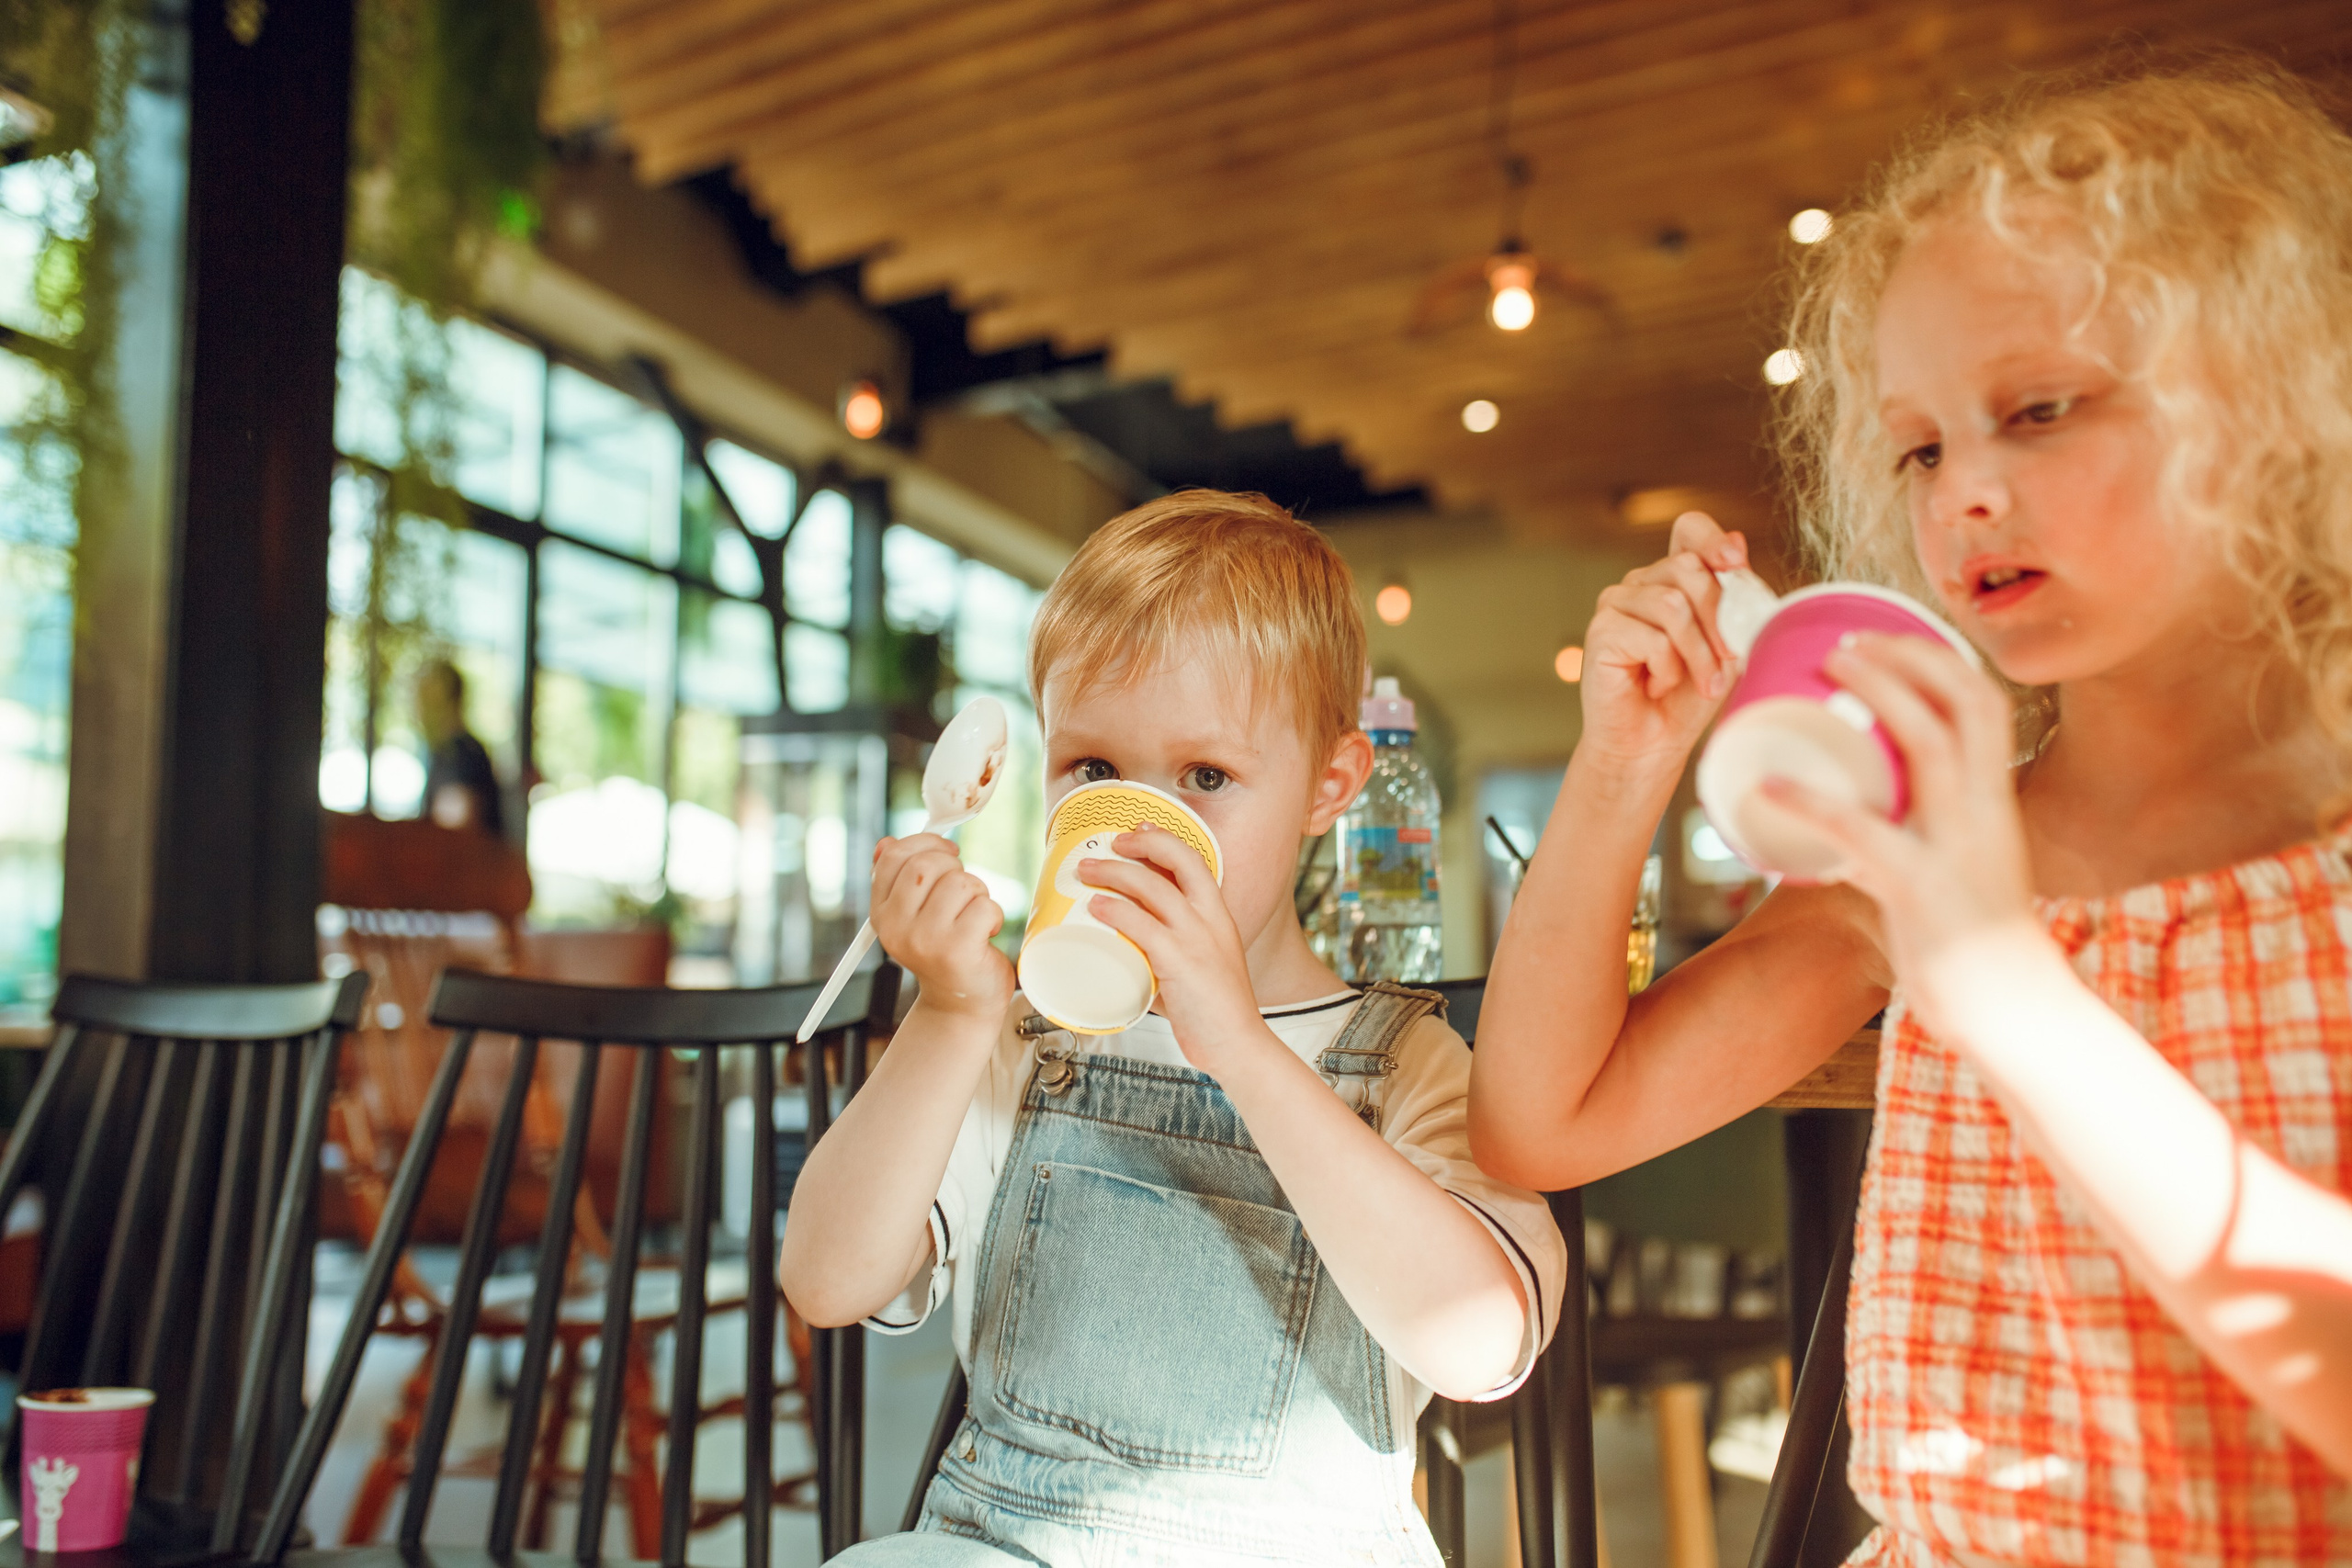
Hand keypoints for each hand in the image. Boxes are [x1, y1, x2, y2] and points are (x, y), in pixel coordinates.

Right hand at [871, 834, 1012, 1023]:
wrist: (959, 1005)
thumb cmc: (942, 952)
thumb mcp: (913, 916)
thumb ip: (899, 880)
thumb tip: (886, 844)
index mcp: (882, 914)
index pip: (893, 856)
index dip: (925, 843)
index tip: (947, 853)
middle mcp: (897, 927)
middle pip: (926, 864)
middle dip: (955, 868)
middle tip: (964, 892)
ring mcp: (926, 939)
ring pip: (960, 882)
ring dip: (977, 892)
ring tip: (974, 916)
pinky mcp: (957, 950)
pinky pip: (984, 905)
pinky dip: (993, 914)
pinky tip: (985, 933)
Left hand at [1077, 824, 1270, 1072]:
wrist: (1239, 1045)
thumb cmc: (1214, 1013)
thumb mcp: (1199, 969)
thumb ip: (1166, 956)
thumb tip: (1127, 955)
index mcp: (1220, 917)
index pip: (1196, 862)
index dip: (1165, 840)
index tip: (1139, 830)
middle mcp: (1212, 921)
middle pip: (1177, 861)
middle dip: (1139, 844)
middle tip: (1109, 844)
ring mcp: (1198, 940)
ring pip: (1154, 888)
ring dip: (1115, 873)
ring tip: (1087, 871)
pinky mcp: (1181, 963)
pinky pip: (1143, 926)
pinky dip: (1116, 911)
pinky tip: (1097, 907)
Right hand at [1581, 512, 1749, 779]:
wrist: (1652, 744)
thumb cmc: (1689, 696)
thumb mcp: (1727, 643)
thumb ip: (1732, 598)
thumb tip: (1739, 544)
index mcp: (1674, 578)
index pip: (1690, 529)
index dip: (1713, 539)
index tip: (1735, 564)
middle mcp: (1642, 583)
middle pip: (1689, 569)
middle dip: (1718, 619)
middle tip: (1728, 662)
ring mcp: (1616, 603)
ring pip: (1673, 605)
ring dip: (1698, 653)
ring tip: (1701, 682)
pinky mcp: (1601, 631)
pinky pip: (1652, 638)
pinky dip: (1667, 669)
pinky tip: (1657, 686)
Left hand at [1757, 632, 2045, 1033]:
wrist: (2016, 1015)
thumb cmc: (1978, 944)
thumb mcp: (1958, 870)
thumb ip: (1914, 841)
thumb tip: (1852, 826)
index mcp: (1996, 802)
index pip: (1986, 706)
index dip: (1938, 660)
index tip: (1886, 637)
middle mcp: (1985, 813)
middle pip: (1961, 708)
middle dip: (1907, 660)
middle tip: (1843, 641)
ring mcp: (1958, 848)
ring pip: (1928, 748)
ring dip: (1877, 695)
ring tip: (1821, 669)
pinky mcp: (1923, 891)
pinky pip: (1864, 834)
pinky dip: (1811, 804)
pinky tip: (1765, 789)